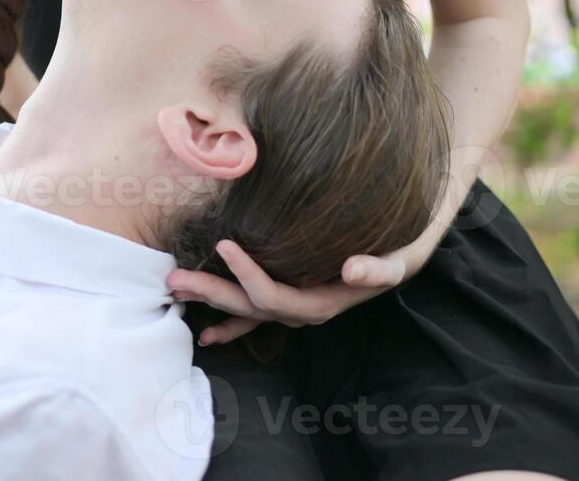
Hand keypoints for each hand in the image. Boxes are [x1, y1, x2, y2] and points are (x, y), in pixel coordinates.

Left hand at [167, 239, 429, 344]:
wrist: (403, 254)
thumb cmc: (398, 252)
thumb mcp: (397, 260)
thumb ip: (378, 268)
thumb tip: (354, 269)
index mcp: (319, 304)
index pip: (273, 295)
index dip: (246, 274)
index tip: (224, 243)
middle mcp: (302, 311)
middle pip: (247, 307)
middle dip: (211, 292)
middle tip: (174, 279)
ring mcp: (293, 308)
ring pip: (244, 310)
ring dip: (210, 301)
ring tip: (176, 292)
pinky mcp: (290, 299)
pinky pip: (255, 316)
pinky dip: (231, 324)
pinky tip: (208, 335)